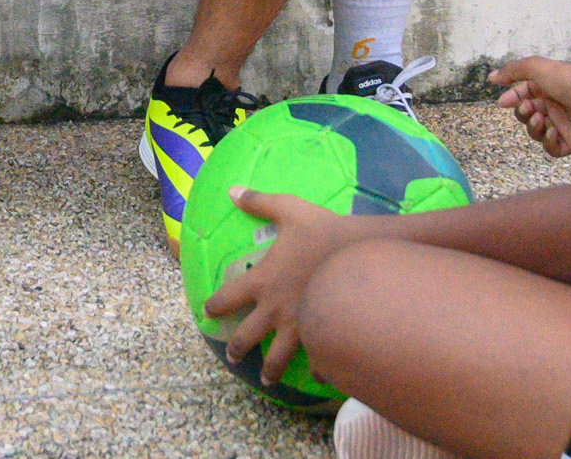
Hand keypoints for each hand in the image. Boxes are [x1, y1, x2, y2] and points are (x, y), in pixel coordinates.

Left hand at [203, 187, 365, 387]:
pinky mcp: (323, 334)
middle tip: (233, 357)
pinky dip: (317, 370)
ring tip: (266, 380)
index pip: (227, 298)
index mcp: (262, 281)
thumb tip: (232, 190)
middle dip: (237, 348)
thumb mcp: (289, 210)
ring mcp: (299, 326)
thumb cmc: (323, 231)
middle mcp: (274, 309)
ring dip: (269, 370)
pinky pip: (318, 361)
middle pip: (246, 336)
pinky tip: (317, 376)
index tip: (209, 311)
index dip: (215, 306)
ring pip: (277, 358)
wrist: (361, 253)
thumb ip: (259, 202)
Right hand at [491, 56, 570, 157]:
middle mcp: (553, 107)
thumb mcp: (536, 67)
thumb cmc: (568, 80)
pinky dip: (547, 142)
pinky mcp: (570, 143)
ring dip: (533, 128)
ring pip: (536, 133)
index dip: (511, 100)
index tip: (502, 103)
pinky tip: (552, 132)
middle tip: (530, 109)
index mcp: (546, 89)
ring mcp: (562, 126)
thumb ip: (511, 71)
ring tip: (541, 119)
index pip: (521, 96)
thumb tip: (491, 77)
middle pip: (526, 116)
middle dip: (522, 114)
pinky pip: (551, 149)